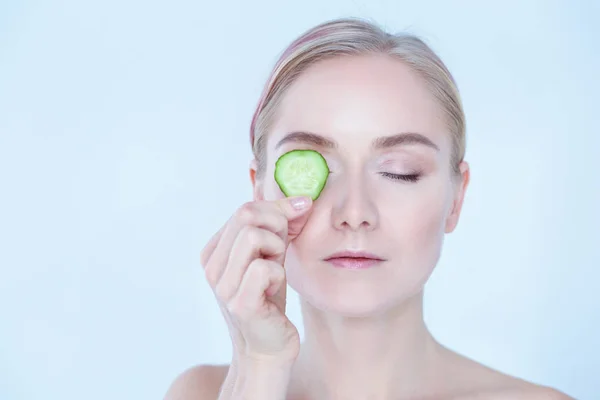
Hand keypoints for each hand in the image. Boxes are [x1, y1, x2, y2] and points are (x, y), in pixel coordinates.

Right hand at [200, 196, 312, 363]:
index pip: (244, 209)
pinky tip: (275, 290)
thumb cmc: (270, 298)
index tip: (294, 223)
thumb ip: (278, 225)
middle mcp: (211, 267)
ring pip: (253, 237)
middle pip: (246, 215)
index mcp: (214, 251)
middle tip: (281, 251)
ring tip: (276, 269)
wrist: (269, 345)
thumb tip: (303, 199)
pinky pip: (264, 268)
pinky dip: (279, 274)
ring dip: (276, 249)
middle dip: (276, 226)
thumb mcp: (271, 254)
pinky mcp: (240, 304)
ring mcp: (222, 286)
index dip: (277, 210)